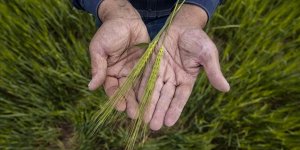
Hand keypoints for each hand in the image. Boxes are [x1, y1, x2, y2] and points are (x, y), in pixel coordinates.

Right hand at [88, 0, 148, 117]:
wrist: (125, 18)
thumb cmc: (109, 32)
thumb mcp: (99, 48)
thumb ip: (98, 67)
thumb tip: (91, 87)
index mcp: (109, 72)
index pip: (112, 88)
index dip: (115, 98)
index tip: (119, 107)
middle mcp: (122, 74)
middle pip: (126, 92)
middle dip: (130, 104)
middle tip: (135, 115)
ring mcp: (135, 70)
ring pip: (138, 88)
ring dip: (141, 100)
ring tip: (145, 112)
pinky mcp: (146, 65)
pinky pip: (148, 78)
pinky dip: (150, 88)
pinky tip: (154, 97)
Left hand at [138, 4, 229, 129]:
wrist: (182, 24)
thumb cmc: (197, 39)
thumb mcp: (208, 54)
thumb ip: (214, 71)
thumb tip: (226, 89)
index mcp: (187, 79)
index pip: (180, 97)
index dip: (174, 109)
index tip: (169, 122)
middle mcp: (173, 78)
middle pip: (165, 97)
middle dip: (159, 111)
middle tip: (153, 127)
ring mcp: (161, 71)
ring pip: (154, 90)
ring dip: (149, 104)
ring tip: (144, 118)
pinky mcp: (151, 63)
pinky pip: (145, 77)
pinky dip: (140, 88)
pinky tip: (136, 99)